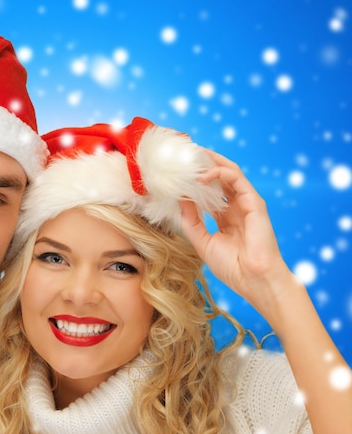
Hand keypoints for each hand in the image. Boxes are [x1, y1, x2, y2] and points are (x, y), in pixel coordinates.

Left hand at [179, 150, 291, 319]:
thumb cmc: (232, 267)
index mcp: (226, 216)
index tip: (178, 171)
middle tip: (185, 153)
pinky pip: (236, 180)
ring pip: (229, 173)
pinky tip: (202, 175)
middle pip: (220, 177)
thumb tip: (180, 199)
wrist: (254, 280)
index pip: (210, 191)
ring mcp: (247, 203)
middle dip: (203, 164)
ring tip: (191, 156)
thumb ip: (191, 220)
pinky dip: (219, 173)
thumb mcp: (202, 241)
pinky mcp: (255, 203)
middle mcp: (237, 207)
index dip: (194, 180)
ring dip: (210, 163)